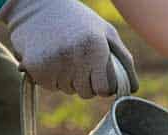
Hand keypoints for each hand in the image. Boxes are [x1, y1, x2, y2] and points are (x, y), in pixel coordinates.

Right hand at [0, 0, 137, 97]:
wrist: (34, 5)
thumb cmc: (78, 21)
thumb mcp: (106, 32)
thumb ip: (124, 60)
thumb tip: (133, 89)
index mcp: (96, 48)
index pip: (105, 90)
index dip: (103, 84)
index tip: (98, 74)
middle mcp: (75, 56)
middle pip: (87, 93)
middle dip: (86, 83)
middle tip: (79, 61)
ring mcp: (54, 62)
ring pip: (69, 90)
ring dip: (69, 80)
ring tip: (64, 56)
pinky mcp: (35, 67)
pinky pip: (50, 86)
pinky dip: (51, 77)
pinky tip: (50, 58)